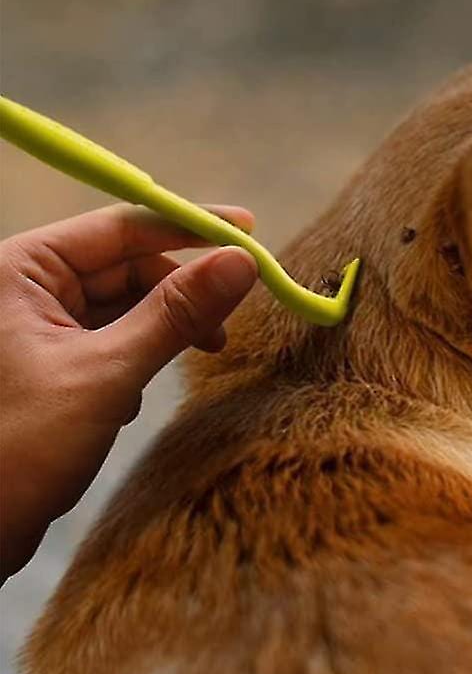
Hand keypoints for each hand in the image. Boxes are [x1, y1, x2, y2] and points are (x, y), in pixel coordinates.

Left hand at [0, 204, 257, 582]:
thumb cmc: (18, 448)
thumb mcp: (108, 375)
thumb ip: (175, 314)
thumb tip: (240, 262)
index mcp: (19, 269)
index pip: (118, 226)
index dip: (187, 225)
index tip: (246, 230)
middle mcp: (23, 287)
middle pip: (125, 264)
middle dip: (178, 290)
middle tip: (227, 320)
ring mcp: (33, 325)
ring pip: (122, 304)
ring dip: (161, 330)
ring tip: (187, 360)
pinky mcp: (47, 361)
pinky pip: (110, 337)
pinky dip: (137, 357)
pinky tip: (133, 396)